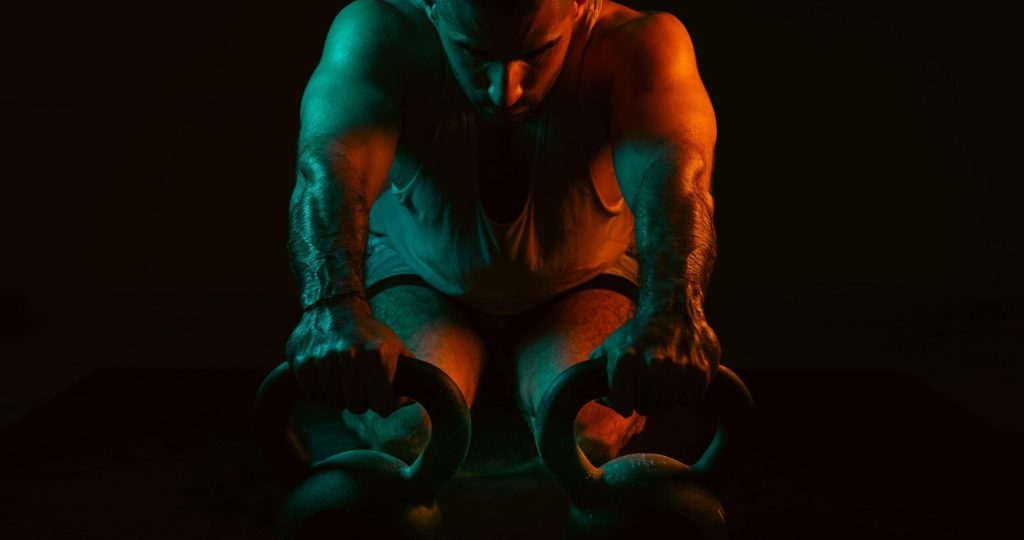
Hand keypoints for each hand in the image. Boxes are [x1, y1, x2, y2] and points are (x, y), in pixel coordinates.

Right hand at [285, 302, 415, 416]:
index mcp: (377, 354)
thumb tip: (406, 401)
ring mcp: (323, 359)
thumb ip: (407, 376)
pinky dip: (324, 392)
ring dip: (342, 397)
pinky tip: (329, 377)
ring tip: (345, 380)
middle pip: (358, 407)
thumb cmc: (369, 333)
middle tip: (362, 388)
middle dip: (362, 401)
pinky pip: (316, 396)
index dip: (384, 404)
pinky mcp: (303, 363)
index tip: (381, 397)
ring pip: (336, 403)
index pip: (382, 403)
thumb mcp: (395, 347)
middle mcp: (349, 355)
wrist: (334, 307)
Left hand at [590, 312, 721, 416]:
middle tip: (648, 385)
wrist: (674, 309)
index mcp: (626, 360)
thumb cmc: (639, 332)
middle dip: (645, 400)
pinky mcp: (699, 372)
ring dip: (665, 396)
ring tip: (664, 376)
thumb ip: (598, 372)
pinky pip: (689, 400)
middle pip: (646, 408)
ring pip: (667, 406)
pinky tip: (681, 376)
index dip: (624, 404)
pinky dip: (685, 393)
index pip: (623, 405)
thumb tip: (598, 398)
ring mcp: (678, 369)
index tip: (627, 397)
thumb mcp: (612, 345)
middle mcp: (652, 364)